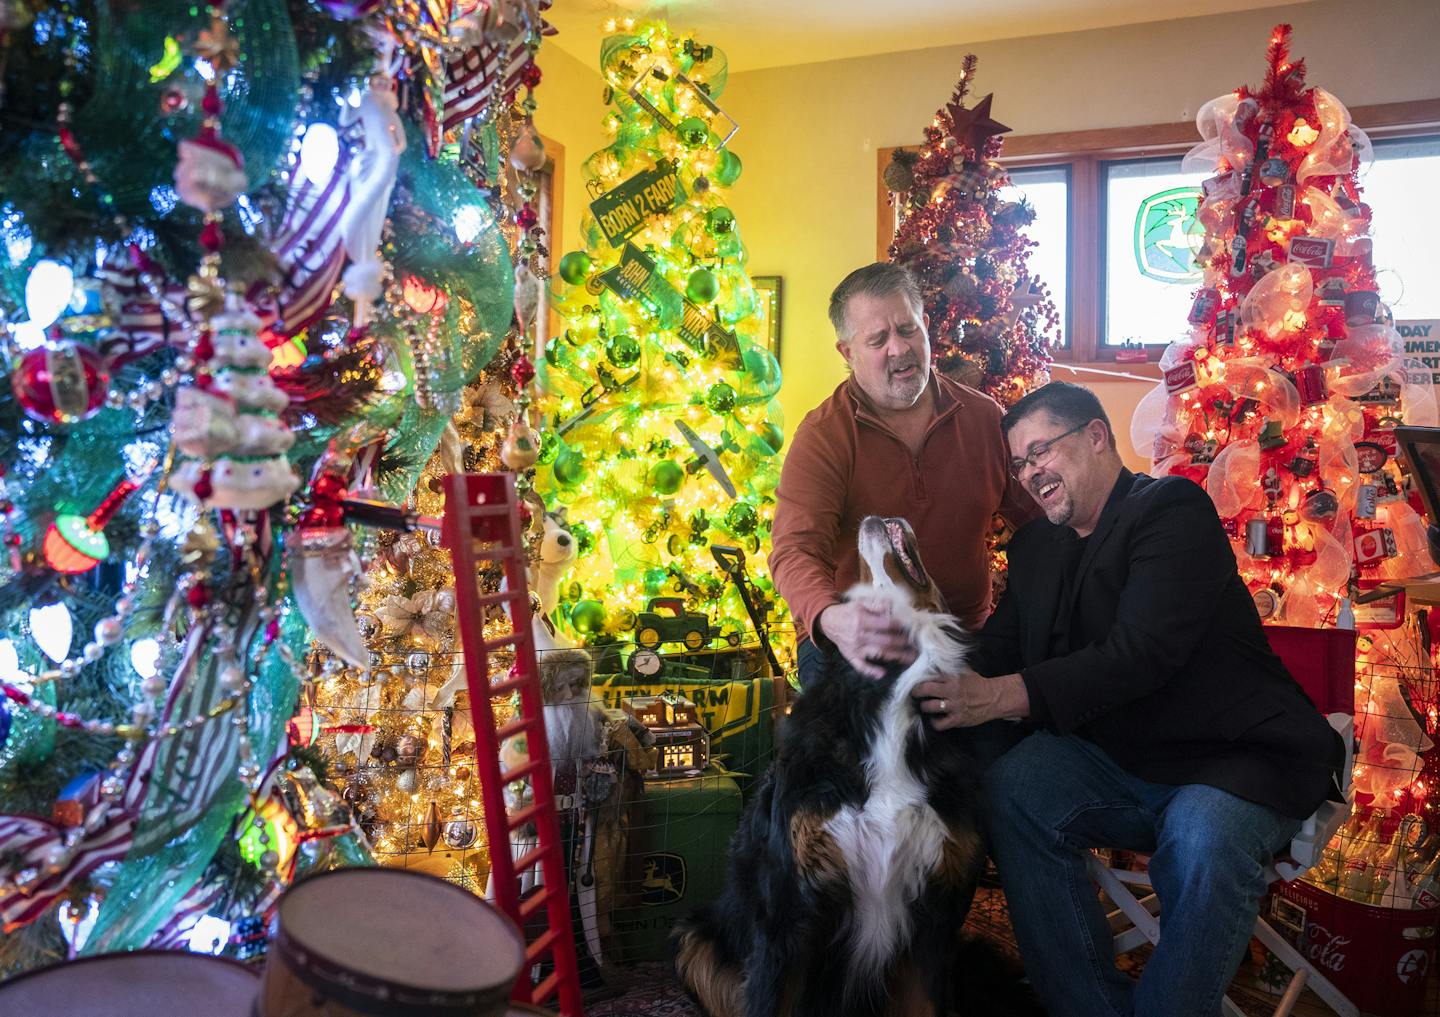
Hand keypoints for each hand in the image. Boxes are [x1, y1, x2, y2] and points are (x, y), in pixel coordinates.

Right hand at [817, 600, 916, 680]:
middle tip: (919, 644)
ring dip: (897, 656)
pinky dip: (871, 671)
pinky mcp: (852, 657)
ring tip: (912, 658)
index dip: (902, 626)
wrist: (829, 622)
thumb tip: (894, 605)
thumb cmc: (848, 611)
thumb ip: (877, 604)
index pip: (887, 624)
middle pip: (886, 640)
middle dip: (904, 642)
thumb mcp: (860, 602)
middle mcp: (859, 635)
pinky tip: (882, 674)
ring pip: (880, 653)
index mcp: (862, 619)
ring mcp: (856, 648)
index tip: (914, 627)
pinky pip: (861, 666)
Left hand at [913, 673, 1029, 729]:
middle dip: (916, 691)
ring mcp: (955, 706)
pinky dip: (935, 722)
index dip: (919, 678)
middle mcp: (952, 690)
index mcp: (953, 677)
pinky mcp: (958, 719)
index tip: (914, 680)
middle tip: (914, 693)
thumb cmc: (976, 684)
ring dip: (924, 706)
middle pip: (926, 689)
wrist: (993, 698)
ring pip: (930, 707)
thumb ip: (949, 668)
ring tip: (924, 705)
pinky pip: (939, 724)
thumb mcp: (964, 671)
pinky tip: (935, 718)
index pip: (930, 675)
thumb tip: (931, 663)